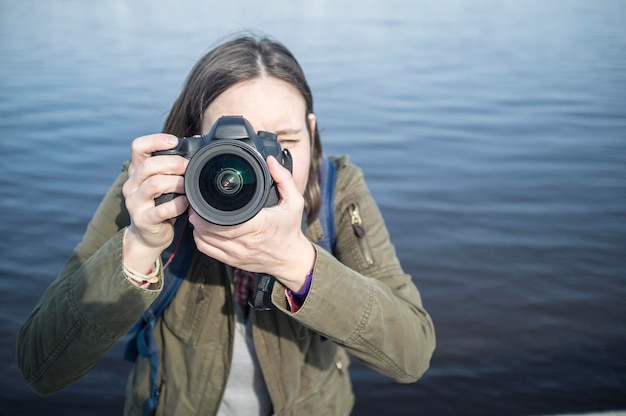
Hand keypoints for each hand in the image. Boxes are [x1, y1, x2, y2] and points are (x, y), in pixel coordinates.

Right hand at [122, 134, 189, 272]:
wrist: (149, 235)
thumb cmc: (161, 204)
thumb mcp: (164, 182)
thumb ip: (173, 165)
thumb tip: (197, 141)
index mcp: (137, 170)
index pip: (138, 147)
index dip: (155, 140)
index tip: (174, 142)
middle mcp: (132, 184)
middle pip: (148, 165)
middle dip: (172, 163)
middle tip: (188, 166)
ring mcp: (135, 202)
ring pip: (154, 184)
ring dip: (176, 182)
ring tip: (188, 185)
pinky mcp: (143, 219)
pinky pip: (161, 210)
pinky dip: (177, 205)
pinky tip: (186, 203)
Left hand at [189, 156, 315, 291]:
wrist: (291, 259)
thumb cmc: (290, 230)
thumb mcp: (295, 201)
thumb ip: (284, 179)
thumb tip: (270, 161)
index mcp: (259, 226)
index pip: (225, 222)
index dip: (207, 212)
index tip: (202, 200)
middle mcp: (246, 242)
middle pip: (210, 231)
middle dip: (198, 217)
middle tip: (195, 204)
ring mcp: (238, 253)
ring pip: (205, 241)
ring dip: (197, 227)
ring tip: (197, 215)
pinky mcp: (233, 261)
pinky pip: (208, 251)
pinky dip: (200, 239)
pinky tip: (202, 230)